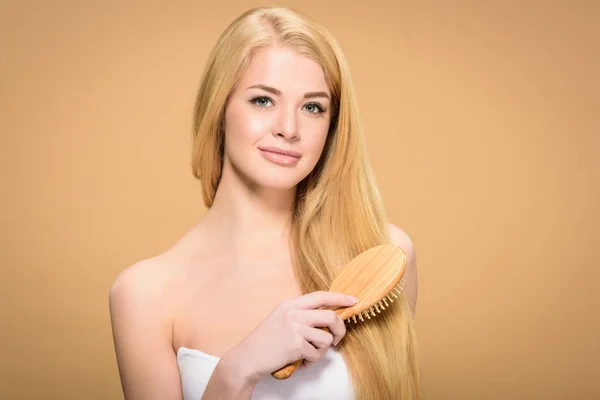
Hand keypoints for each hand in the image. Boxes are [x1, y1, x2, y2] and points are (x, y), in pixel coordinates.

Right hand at [220, 291, 357, 383]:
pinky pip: (316, 354)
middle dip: (340, 330)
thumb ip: (300, 314)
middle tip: (336, 339)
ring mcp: (295, 328)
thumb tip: (326, 318)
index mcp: (290, 304)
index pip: (321, 296)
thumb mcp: (280, 318)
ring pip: (326, 338)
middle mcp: (294, 313)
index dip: (339, 297)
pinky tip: (301, 361)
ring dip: (321, 351)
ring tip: (309, 354)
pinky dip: (311, 361)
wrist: (247, 357)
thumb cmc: (265, 341)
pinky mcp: (296, 345)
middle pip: (331, 316)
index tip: (353, 300)